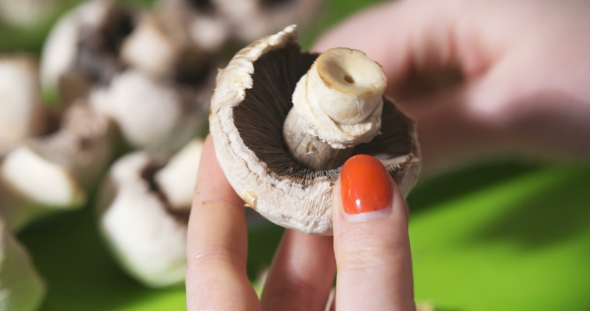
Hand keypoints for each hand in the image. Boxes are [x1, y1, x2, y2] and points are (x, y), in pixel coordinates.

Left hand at [186, 136, 414, 310]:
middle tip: (309, 141)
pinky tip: (377, 220)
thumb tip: (365, 179)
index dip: (213, 193)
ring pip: (308, 277)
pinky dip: (358, 256)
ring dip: (332, 226)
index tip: (225, 134)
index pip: (210, 259)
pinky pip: (343, 292)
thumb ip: (371, 268)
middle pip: (266, 260)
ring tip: (354, 169)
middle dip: (291, 200)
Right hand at [314, 0, 589, 174]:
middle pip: (358, 69)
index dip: (314, 110)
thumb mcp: (515, 109)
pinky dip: (405, 128)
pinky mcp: (470, 60)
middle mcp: (434, 10)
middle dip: (339, 125)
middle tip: (321, 180)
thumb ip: (431, 138)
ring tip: (355, 177)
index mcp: (435, 2)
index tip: (301, 164)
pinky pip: (419, 93)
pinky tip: (400, 159)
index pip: (346, 55)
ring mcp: (453, 35)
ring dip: (372, 130)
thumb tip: (362, 175)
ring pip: (388, 86)